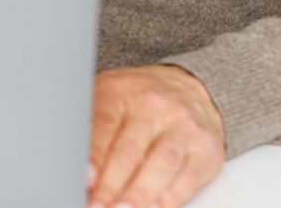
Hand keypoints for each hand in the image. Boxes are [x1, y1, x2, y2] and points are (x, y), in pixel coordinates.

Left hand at [87, 64, 225, 207]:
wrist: (188, 85)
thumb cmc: (137, 100)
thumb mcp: (108, 98)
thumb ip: (90, 128)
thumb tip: (75, 169)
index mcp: (121, 92)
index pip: (103, 124)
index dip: (93, 154)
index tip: (84, 178)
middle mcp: (154, 107)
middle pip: (129, 150)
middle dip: (110, 184)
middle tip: (97, 205)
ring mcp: (182, 127)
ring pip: (160, 164)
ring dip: (139, 194)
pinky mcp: (205, 149)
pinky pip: (186, 178)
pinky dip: (169, 198)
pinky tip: (154, 207)